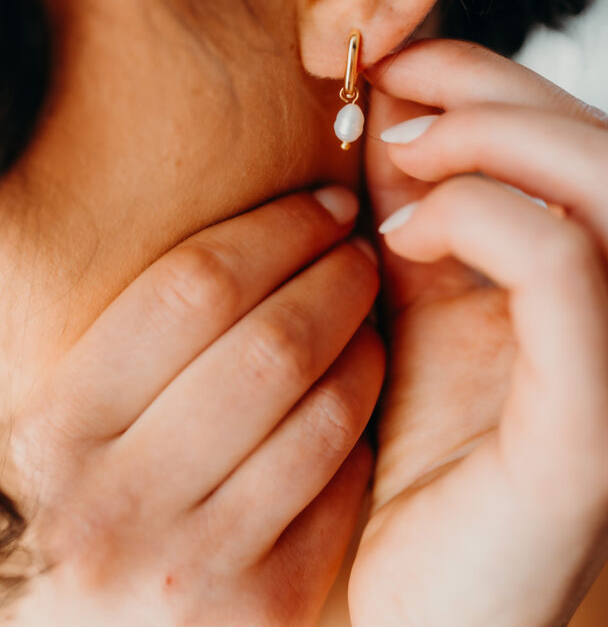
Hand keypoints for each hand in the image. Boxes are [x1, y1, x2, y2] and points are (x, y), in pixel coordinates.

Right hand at [8, 186, 383, 626]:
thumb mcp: (64, 419)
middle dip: (336, 277)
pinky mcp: (266, 607)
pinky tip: (362, 391)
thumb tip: (145, 202)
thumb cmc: (91, 500)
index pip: (192, 290)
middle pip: (270, 347)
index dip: (277, 230)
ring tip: (369, 314)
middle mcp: (118, 504)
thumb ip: (114, 327)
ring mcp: (197, 566)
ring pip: (324, 413)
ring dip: (364, 344)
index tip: (325, 204)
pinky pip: (345, 485)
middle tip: (363, 251)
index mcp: (57, 430)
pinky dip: (365, 423)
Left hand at [349, 39, 607, 626]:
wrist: (423, 614)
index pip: (586, 140)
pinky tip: (404, 235)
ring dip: (492, 139)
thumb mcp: (416, 306)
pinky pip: (560, 271)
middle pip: (607, 146)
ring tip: (399, 154)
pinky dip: (480, 218)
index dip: (493, 80)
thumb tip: (389, 108)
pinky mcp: (601, 428)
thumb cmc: (416, 461)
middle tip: (392, 93)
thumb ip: (419, 212)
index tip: (396, 64)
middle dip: (493, 92)